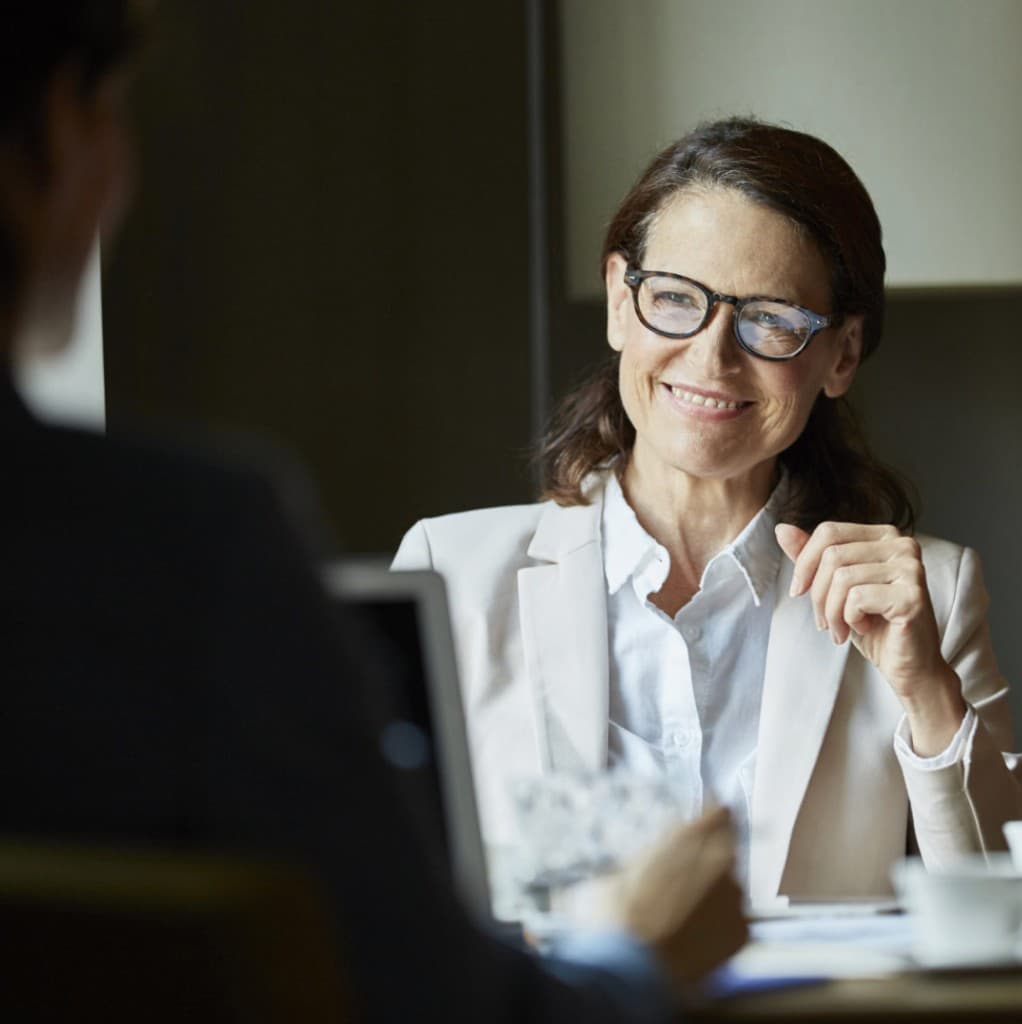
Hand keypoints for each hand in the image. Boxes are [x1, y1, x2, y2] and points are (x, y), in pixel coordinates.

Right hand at [613, 807, 746, 991]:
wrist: (633, 970)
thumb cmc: (616, 913)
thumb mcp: (625, 867)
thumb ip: (657, 849)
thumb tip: (670, 840)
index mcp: (691, 837)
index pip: (718, 811)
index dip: (712, 814)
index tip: (707, 817)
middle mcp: (721, 860)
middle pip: (727, 847)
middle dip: (711, 855)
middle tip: (686, 873)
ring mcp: (736, 897)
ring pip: (731, 883)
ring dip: (716, 888)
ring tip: (688, 910)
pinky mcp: (743, 930)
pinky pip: (734, 914)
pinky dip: (721, 919)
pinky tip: (697, 932)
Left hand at [775, 521, 964, 753]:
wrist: (907, 666)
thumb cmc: (872, 624)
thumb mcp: (833, 587)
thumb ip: (811, 556)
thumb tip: (782, 529)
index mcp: (885, 535)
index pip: (828, 531)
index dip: (804, 563)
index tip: (799, 591)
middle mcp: (902, 545)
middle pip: (832, 555)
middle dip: (818, 595)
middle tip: (824, 622)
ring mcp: (911, 568)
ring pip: (842, 578)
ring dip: (831, 612)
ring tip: (841, 629)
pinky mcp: (911, 595)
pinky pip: (857, 599)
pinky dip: (849, 619)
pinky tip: (863, 629)